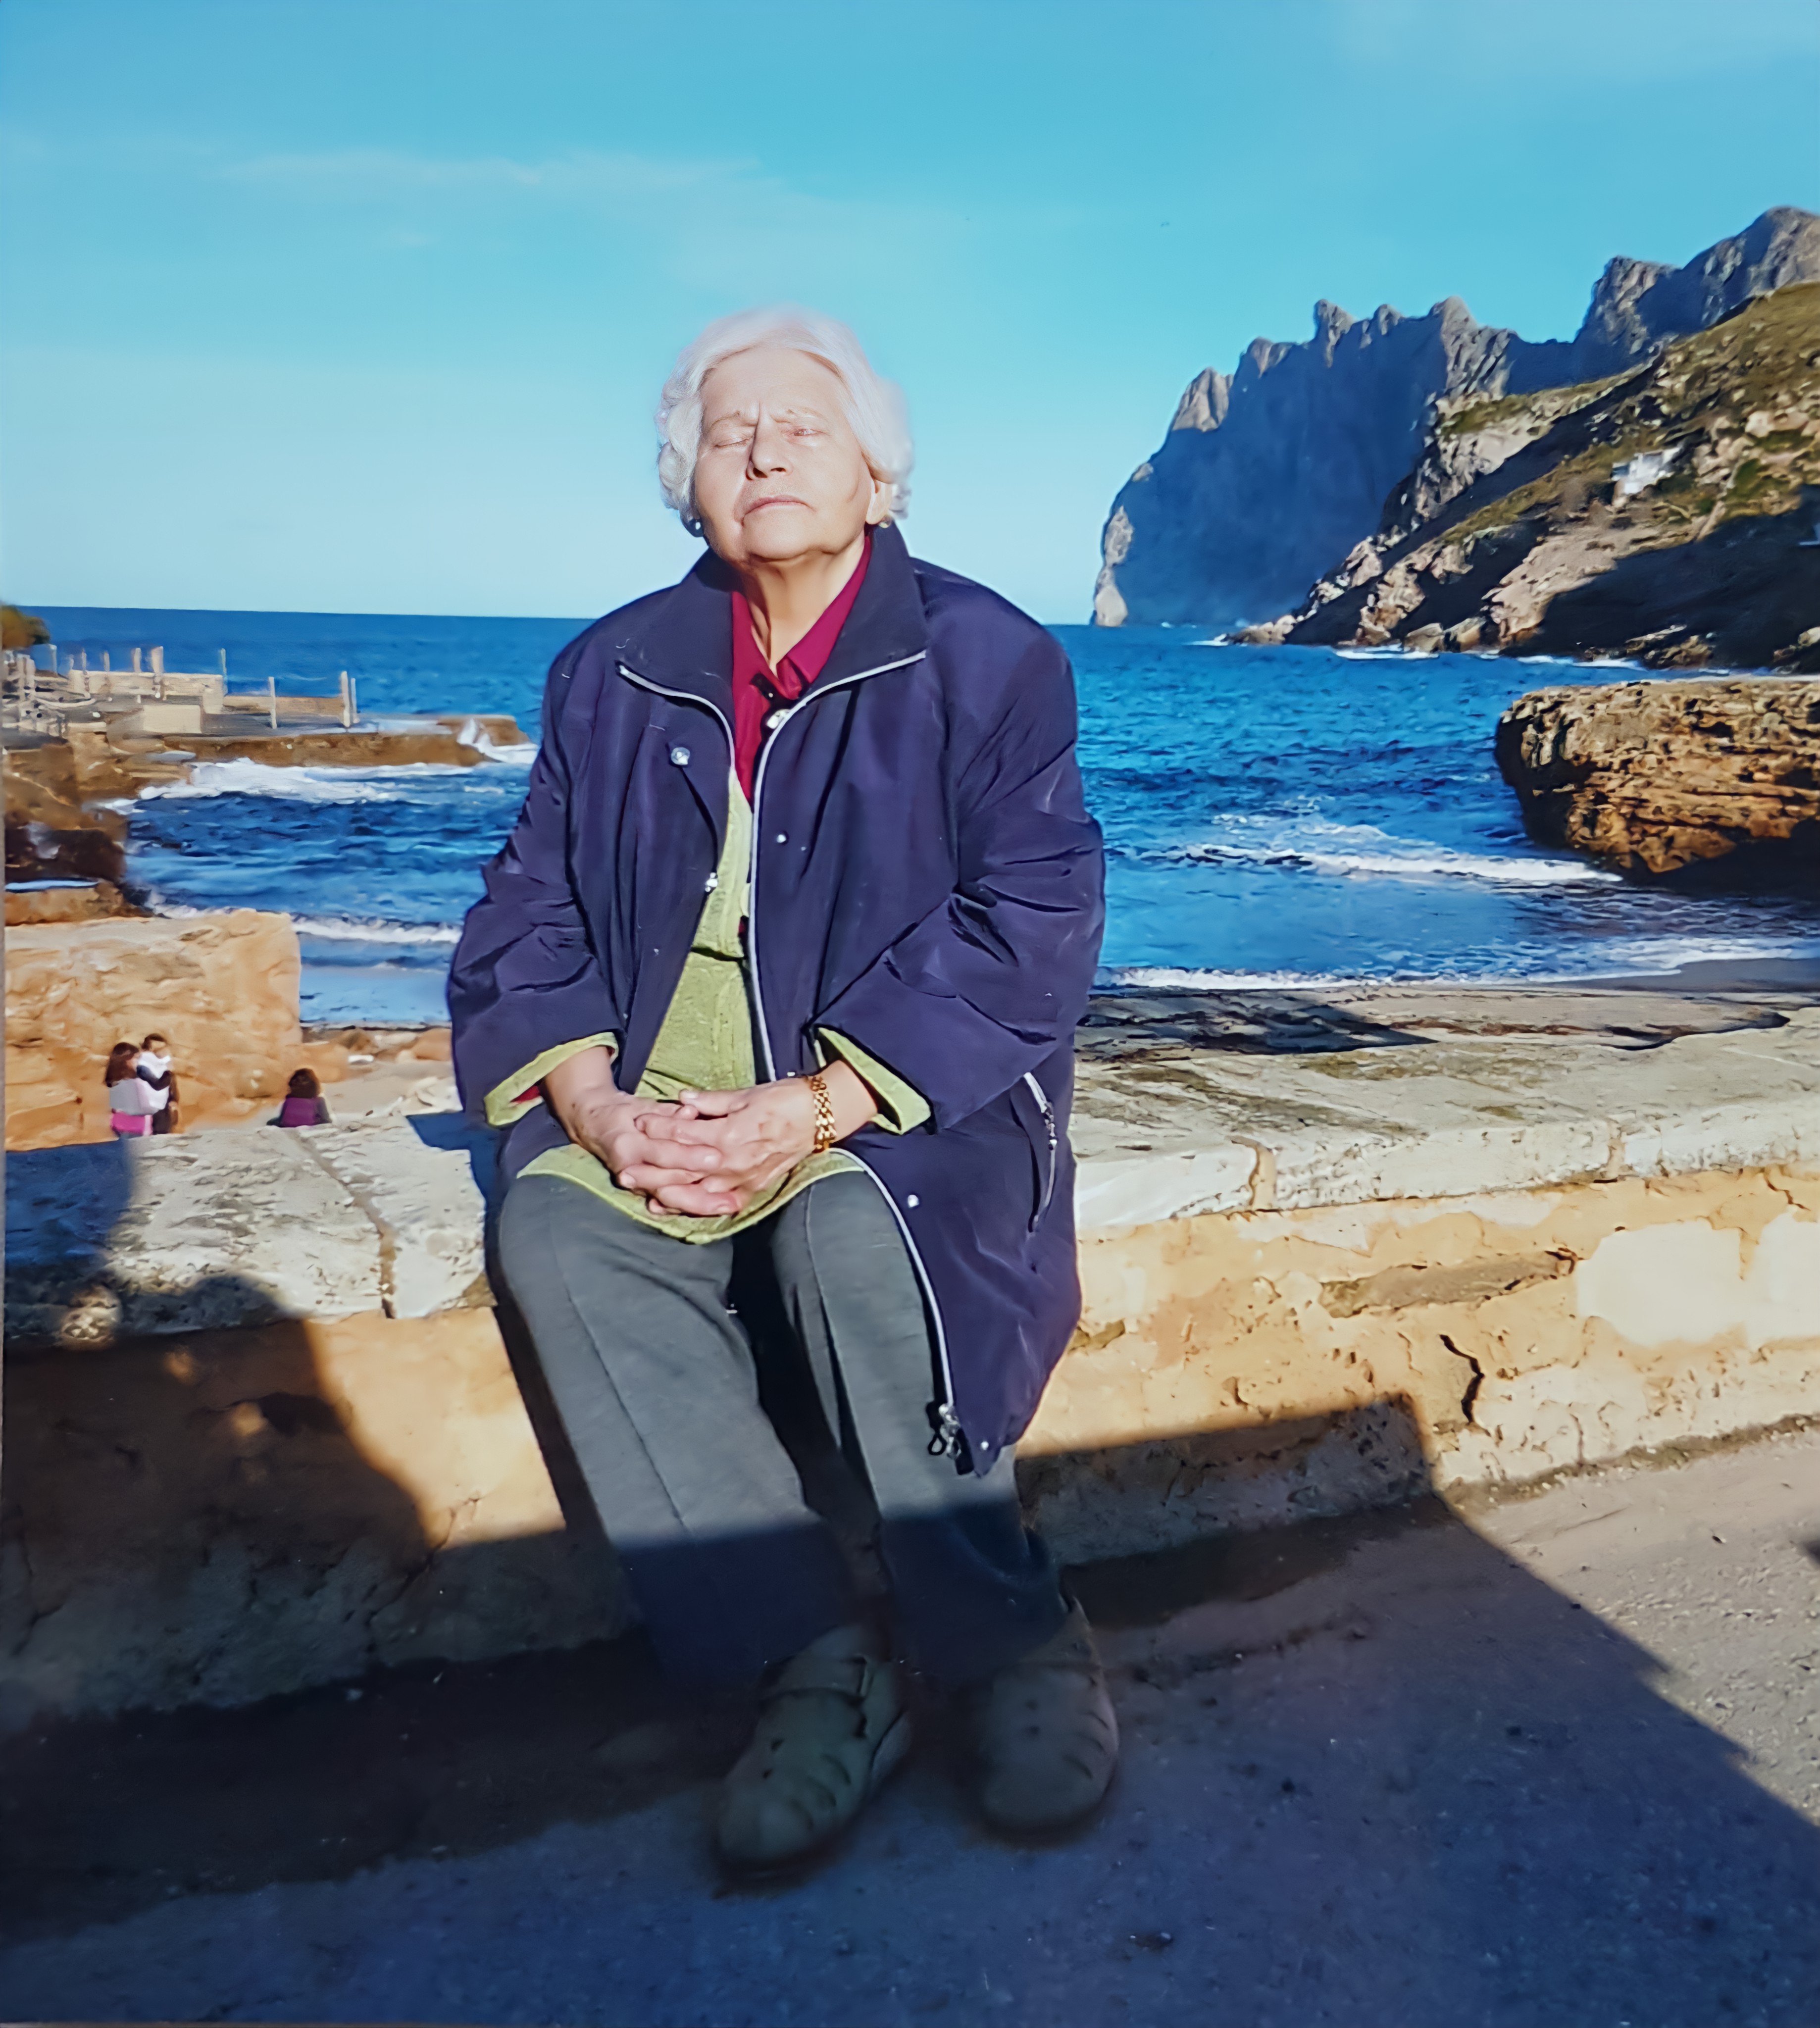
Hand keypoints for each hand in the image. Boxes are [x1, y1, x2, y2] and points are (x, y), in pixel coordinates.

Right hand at [542, 1047, 725, 1208]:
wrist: (594, 1128)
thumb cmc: (624, 1113)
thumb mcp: (644, 1106)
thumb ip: (669, 1112)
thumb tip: (691, 1112)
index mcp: (629, 1144)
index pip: (664, 1153)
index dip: (691, 1156)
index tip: (718, 1158)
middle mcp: (629, 1169)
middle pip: (670, 1183)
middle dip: (702, 1190)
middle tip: (732, 1194)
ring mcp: (635, 1185)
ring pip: (670, 1198)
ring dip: (701, 1204)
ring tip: (730, 1206)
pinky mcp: (641, 1192)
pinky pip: (668, 1203)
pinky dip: (690, 1207)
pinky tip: (714, 1212)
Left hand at [639, 1061, 876, 1216]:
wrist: (821, 1116)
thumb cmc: (785, 1100)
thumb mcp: (745, 1095)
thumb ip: (711, 1102)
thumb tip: (683, 1100)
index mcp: (730, 1133)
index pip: (685, 1132)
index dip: (660, 1127)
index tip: (639, 1122)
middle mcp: (733, 1161)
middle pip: (684, 1170)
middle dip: (652, 1171)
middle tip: (624, 1172)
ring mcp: (743, 1179)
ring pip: (697, 1191)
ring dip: (668, 1193)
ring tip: (643, 1194)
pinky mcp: (752, 1188)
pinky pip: (717, 1201)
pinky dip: (694, 1204)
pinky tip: (673, 1206)